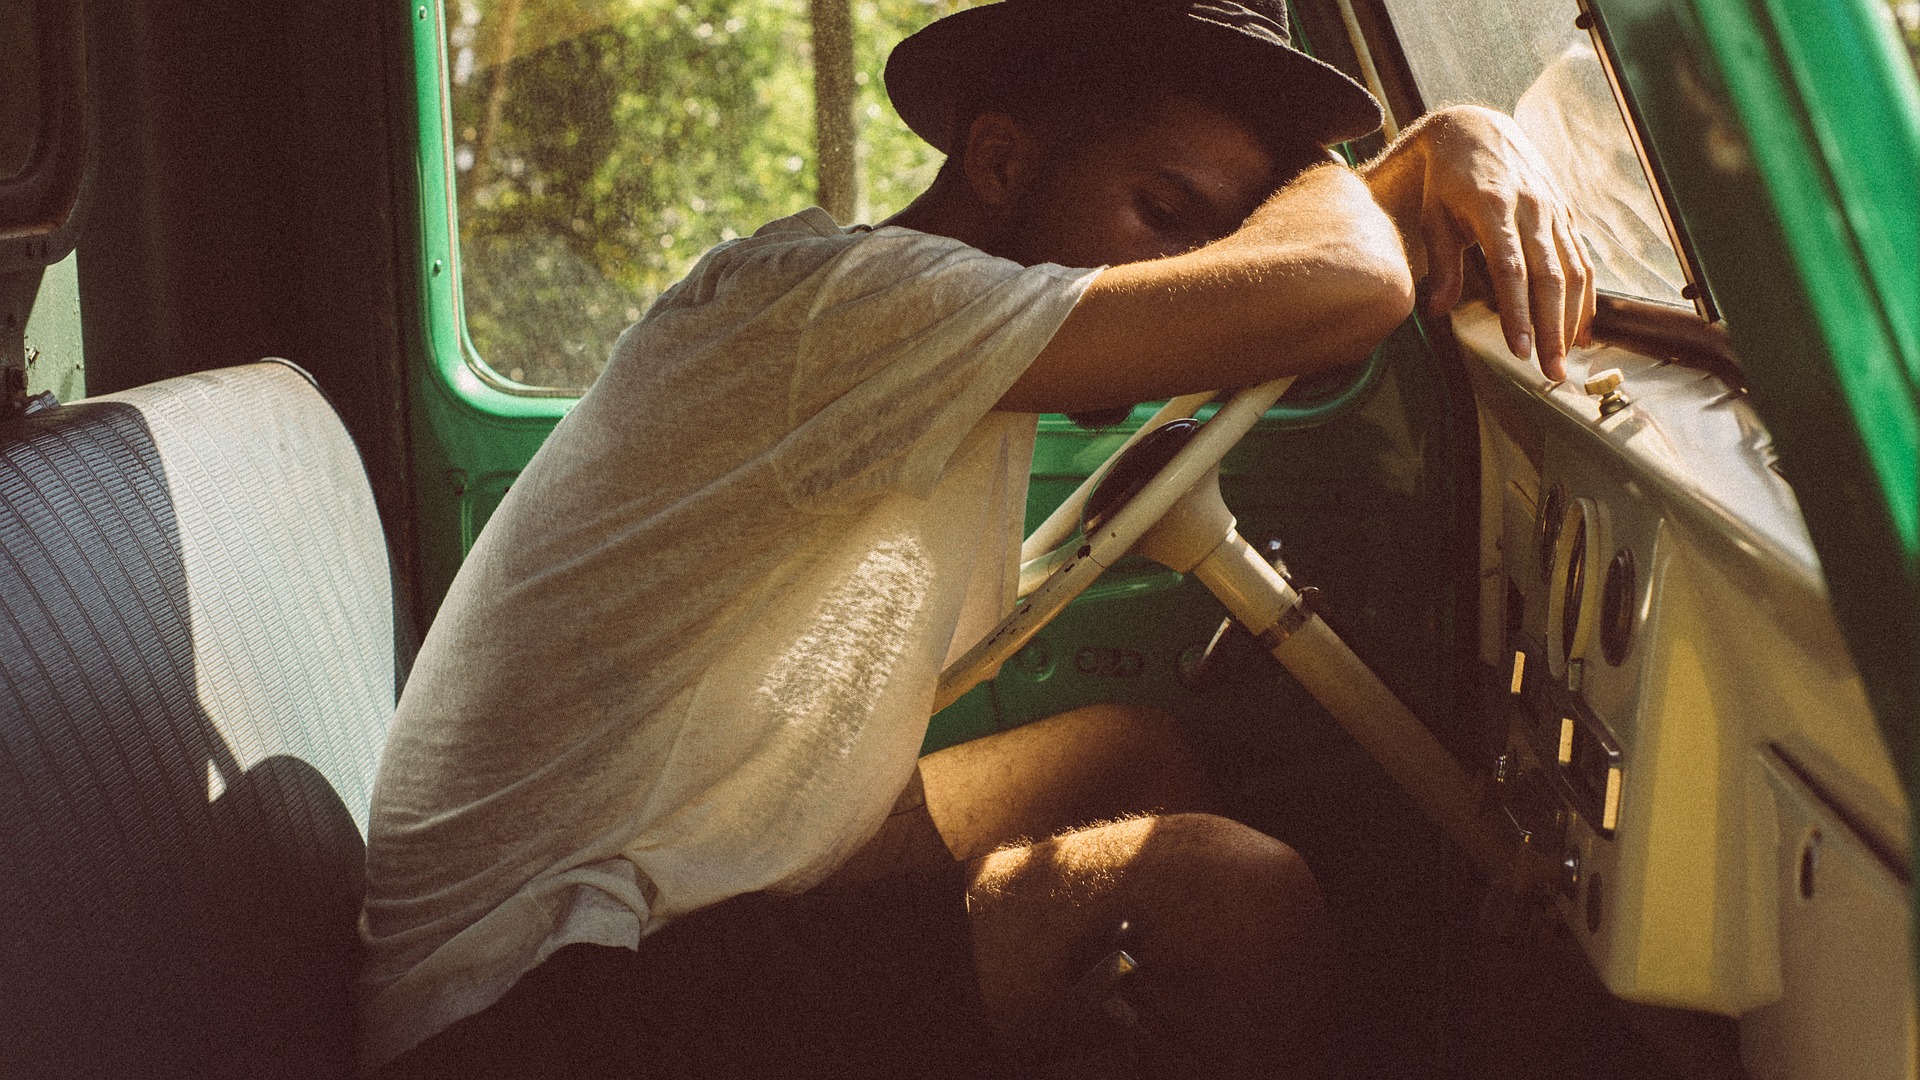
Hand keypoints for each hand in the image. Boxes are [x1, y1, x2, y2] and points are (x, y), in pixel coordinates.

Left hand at [1363, 105, 1594, 379]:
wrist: (1476, 128)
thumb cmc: (1446, 179)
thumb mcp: (1434, 215)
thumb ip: (1443, 263)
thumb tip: (1437, 312)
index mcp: (1495, 207)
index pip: (1511, 270)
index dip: (1518, 313)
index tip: (1520, 350)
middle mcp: (1532, 209)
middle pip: (1550, 277)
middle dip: (1552, 329)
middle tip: (1551, 373)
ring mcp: (1554, 210)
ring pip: (1574, 271)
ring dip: (1573, 320)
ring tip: (1566, 360)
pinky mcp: (1566, 214)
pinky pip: (1582, 259)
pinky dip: (1585, 297)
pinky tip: (1581, 330)